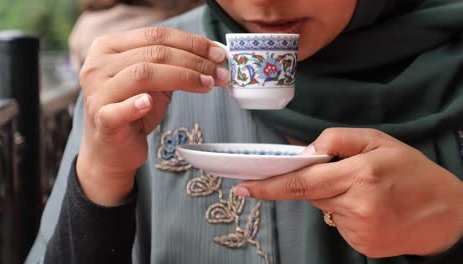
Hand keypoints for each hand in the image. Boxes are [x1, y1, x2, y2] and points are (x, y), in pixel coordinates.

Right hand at [77, 27, 228, 205]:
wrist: (112, 148)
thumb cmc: (134, 110)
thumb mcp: (154, 81)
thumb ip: (173, 65)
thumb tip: (212, 56)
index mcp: (110, 47)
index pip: (156, 36)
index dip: (191, 42)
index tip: (217, 53)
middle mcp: (98, 65)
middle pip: (154, 54)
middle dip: (194, 61)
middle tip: (219, 72)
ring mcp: (97, 93)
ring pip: (142, 74)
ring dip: (182, 77)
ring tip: (207, 85)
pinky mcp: (101, 120)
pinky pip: (117, 110)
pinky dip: (135, 105)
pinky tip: (149, 103)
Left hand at [235, 128, 462, 257]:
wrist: (448, 212)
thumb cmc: (412, 172)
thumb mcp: (379, 142)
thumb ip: (338, 140)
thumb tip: (304, 150)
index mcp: (360, 175)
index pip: (301, 181)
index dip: (268, 185)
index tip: (243, 187)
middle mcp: (357, 205)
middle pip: (310, 193)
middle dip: (314, 181)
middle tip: (342, 174)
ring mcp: (359, 229)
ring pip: (324, 208)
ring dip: (333, 196)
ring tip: (365, 190)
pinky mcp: (362, 245)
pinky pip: (337, 223)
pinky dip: (344, 212)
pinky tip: (368, 207)